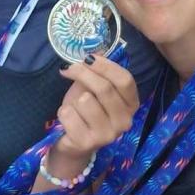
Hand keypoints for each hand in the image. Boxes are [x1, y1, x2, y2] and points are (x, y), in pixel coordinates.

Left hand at [51, 55, 138, 172]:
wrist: (74, 143)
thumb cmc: (86, 111)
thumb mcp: (93, 88)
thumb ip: (97, 72)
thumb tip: (93, 51)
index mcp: (131, 105)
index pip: (125, 80)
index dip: (106, 65)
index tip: (88, 58)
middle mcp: (124, 121)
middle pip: (104, 88)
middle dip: (83, 73)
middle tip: (69, 69)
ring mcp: (108, 135)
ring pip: (85, 101)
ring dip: (74, 99)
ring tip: (75, 107)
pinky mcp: (88, 143)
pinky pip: (69, 114)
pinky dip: (64, 112)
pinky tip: (69, 120)